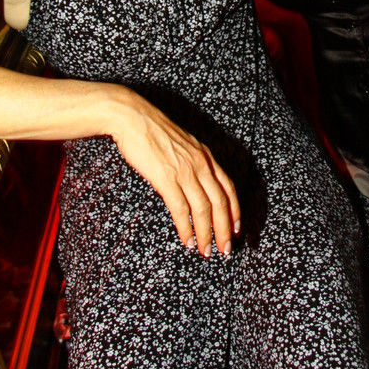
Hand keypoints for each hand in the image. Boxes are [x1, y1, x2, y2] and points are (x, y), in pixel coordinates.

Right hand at [108, 86, 239, 256]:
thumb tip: (193, 180)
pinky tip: (187, 240)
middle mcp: (200, 163)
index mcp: (204, 154)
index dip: (234, 210)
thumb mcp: (181, 143)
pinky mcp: (166, 178)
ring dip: (207, 234)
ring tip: (206, 251)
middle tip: (225, 249)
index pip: (228, 187)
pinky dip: (186, 228)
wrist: (132, 117)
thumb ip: (190, 160)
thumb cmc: (151, 129)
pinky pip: (181, 209)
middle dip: (224, 229)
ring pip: (203, 209)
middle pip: (220, 203)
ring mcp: (184, 171)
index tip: (236, 228)